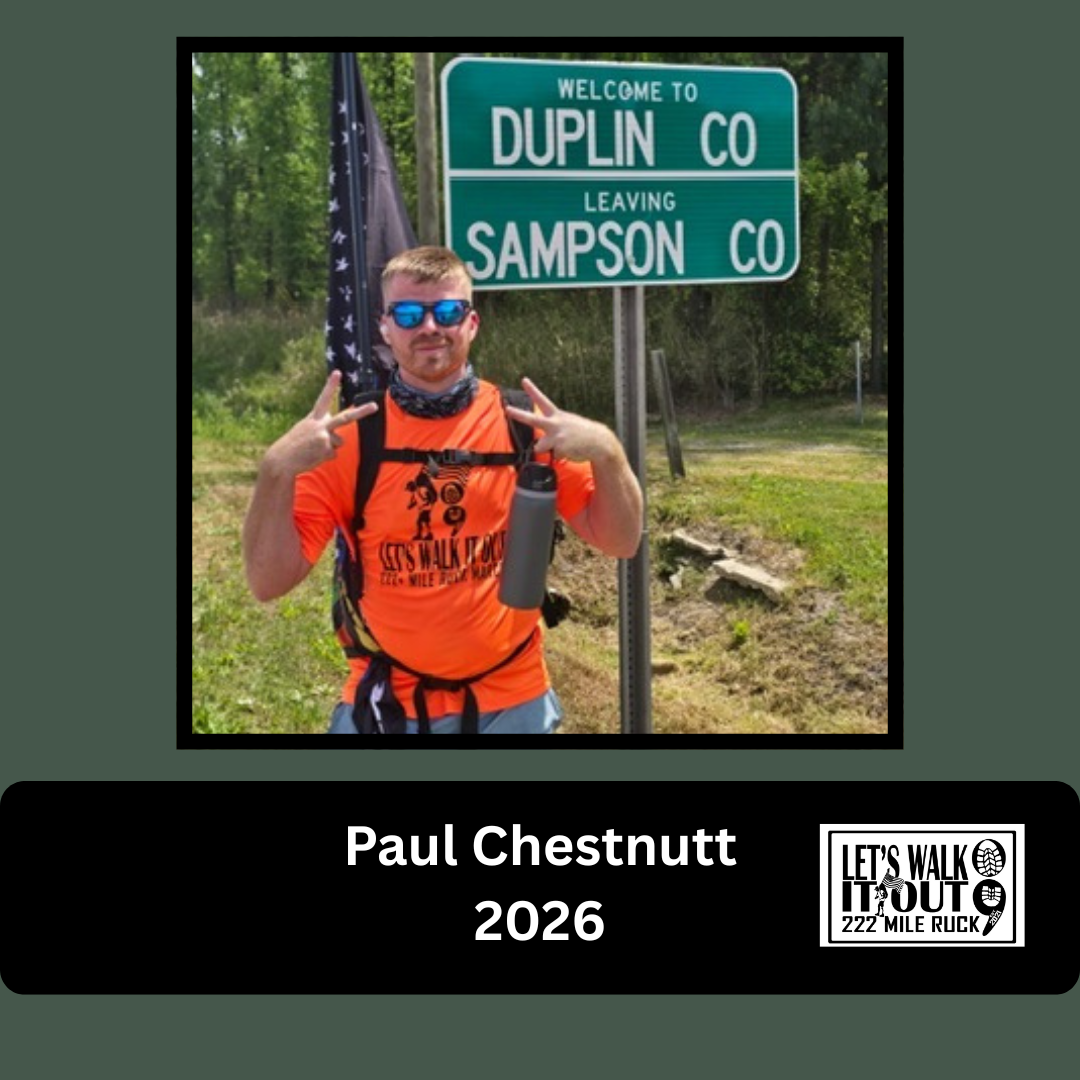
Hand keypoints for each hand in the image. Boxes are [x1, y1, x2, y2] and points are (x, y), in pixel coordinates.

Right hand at [264, 371, 377, 478]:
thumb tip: (339, 439)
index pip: (324, 399)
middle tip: (375, 406)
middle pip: (346, 417)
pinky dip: (325, 457)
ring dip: (329, 447)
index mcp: (314, 418)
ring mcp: (324, 437)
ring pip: (339, 442)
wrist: (282, 459)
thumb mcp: (306, 429)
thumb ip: (322, 427)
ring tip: (314, 449)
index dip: (330, 385)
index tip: (337, 372)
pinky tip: (313, 456)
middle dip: (362, 412)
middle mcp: (320, 425)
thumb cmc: (295, 444)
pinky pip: (333, 454)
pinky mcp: (325, 450)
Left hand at [505, 377, 621, 463]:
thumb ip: (553, 428)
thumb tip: (540, 443)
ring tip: (565, 445)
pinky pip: (554, 455)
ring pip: (540, 446)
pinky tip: (571, 451)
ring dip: (549, 448)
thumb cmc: (582, 433)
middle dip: (519, 415)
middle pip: (533, 420)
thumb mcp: (568, 424)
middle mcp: (555, 424)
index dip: (532, 390)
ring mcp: (556, 436)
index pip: (543, 400)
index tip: (523, 380)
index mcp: (557, 416)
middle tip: (508, 409)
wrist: (599, 442)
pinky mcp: (559, 449)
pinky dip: (562, 455)